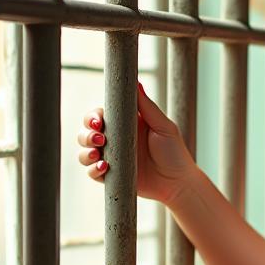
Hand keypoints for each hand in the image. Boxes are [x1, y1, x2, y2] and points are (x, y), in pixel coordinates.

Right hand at [76, 82, 194, 205]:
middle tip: (100, 139)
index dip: (92, 117)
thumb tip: (136, 82)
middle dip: (86, 134)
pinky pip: (92, 173)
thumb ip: (148, 107)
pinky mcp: (111, 177)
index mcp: (125, 124)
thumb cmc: (174, 152)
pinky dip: (93, 170)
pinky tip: (105, 168)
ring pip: (85, 152)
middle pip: (86, 132)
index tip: (98, 121)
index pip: (100, 115)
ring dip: (86, 152)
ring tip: (98, 155)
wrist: (179, 183)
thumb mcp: (163, 127)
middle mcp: (115, 140)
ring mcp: (112, 158)